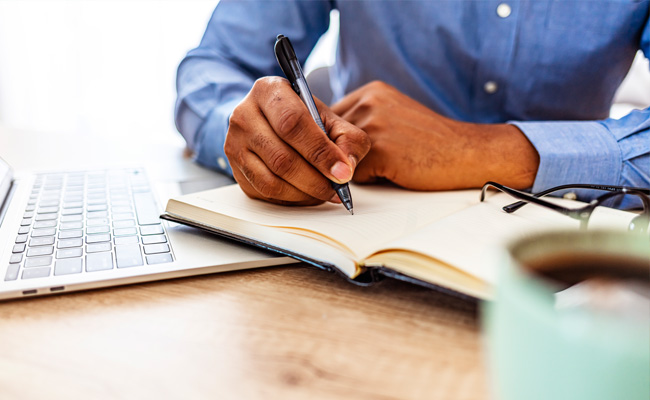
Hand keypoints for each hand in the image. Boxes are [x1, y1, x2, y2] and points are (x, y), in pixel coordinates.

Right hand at [225, 77, 369, 204]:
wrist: (270, 120)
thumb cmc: (302, 118)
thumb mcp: (329, 118)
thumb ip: (347, 138)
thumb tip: (346, 167)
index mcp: (269, 91)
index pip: (293, 123)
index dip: (320, 152)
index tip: (342, 172)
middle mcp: (244, 115)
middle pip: (281, 158)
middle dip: (315, 179)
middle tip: (337, 188)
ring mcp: (235, 143)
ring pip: (271, 181)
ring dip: (304, 193)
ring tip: (324, 192)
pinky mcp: (235, 168)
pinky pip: (264, 192)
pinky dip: (291, 199)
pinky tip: (307, 194)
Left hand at [331, 81, 539, 189]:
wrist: (466, 152)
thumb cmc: (431, 141)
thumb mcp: (394, 115)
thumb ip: (364, 119)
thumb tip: (327, 140)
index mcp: (371, 91)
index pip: (330, 119)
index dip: (341, 140)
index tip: (365, 146)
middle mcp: (369, 102)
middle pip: (331, 140)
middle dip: (348, 154)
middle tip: (386, 154)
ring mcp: (373, 124)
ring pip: (340, 158)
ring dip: (360, 167)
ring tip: (392, 161)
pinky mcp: (379, 149)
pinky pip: (354, 175)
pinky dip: (372, 180)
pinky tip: (396, 170)